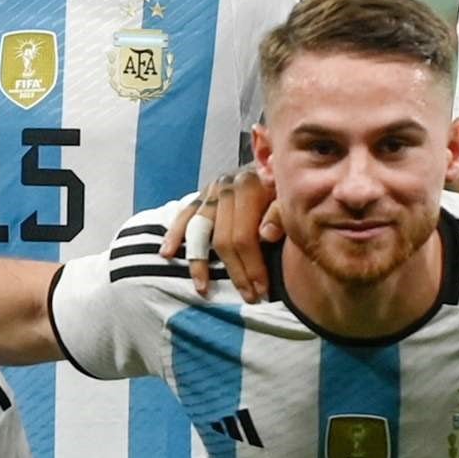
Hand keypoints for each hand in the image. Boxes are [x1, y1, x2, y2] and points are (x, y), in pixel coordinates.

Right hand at [163, 166, 279, 298]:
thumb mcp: (292, 198)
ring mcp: (211, 189)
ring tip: (202, 288)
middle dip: (235, 272)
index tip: (261, 291)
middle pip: (223, 238)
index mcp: (251, 186)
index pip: (244, 236)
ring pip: (199, 231)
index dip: (252, 267)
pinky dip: (174, 235)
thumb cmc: (288, 189)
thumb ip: (281, 214)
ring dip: (199, 263)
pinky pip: (183, 215)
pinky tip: (166, 254)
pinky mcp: (201, 193)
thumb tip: (265, 235)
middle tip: (247, 296)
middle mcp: (227, 186)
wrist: (281, 161)